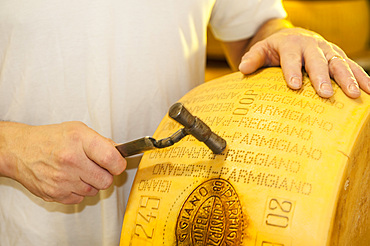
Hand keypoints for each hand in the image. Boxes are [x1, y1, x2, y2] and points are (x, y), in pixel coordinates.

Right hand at [3, 121, 125, 203]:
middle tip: (98, 168)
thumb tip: (119, 153)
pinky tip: (71, 179)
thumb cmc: (50, 139)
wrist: (20, 150)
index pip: (111, 159)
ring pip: (94, 191)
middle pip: (106, 180)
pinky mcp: (55, 194)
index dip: (119, 164)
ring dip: (92, 183)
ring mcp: (62, 179)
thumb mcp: (78, 129)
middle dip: (106, 175)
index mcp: (79, 140)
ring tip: (81, 171)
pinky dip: (79, 191)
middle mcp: (70, 160)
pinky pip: (80, 199)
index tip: (118, 163)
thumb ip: (101, 141)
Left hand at [238, 27, 369, 97]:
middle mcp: (312, 46)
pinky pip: (352, 67)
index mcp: (291, 44)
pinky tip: (369, 91)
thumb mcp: (262, 50)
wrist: (294, 37)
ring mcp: (328, 52)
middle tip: (325, 94)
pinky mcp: (339, 57)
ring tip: (355, 94)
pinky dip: (362, 77)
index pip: (291, 58)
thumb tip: (243, 67)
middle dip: (322, 77)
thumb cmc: (276, 49)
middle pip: (318, 61)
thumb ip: (253, 58)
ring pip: (339, 63)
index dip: (293, 71)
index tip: (294, 86)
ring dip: (348, 78)